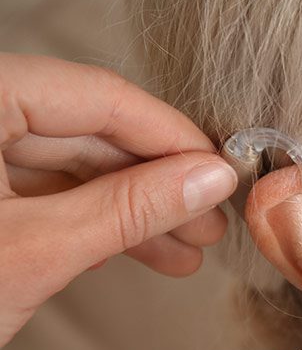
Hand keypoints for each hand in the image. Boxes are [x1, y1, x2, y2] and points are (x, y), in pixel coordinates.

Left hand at [0, 52, 237, 346]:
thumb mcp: (31, 252)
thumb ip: (127, 208)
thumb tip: (208, 178)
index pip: (97, 95)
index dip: (170, 136)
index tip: (221, 171)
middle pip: (86, 133)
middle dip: (156, 184)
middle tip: (210, 222)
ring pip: (69, 170)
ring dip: (132, 212)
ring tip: (186, 252)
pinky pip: (42, 197)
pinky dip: (92, 227)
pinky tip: (139, 254)